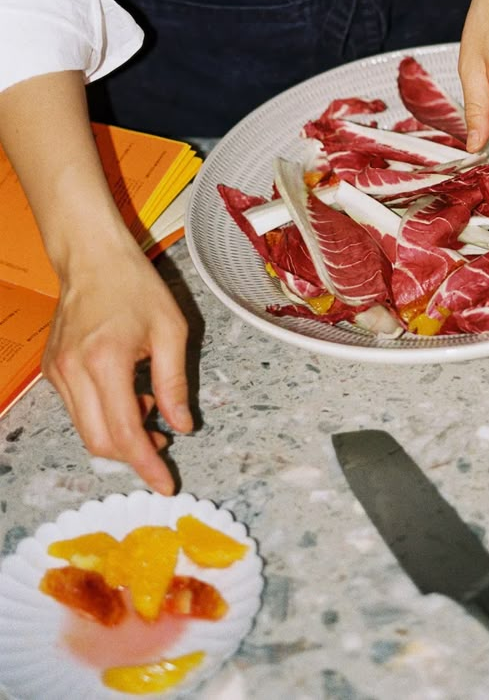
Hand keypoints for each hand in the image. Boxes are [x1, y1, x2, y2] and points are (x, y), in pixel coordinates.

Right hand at [42, 236, 191, 493]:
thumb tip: (182, 426)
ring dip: (120, 433)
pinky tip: (127, 392)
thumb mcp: (170, 330)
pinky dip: (104, 415)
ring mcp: (58, 373)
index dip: (146, 465)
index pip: (124, 433)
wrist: (91, 257)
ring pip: (86, 430)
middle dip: (133, 455)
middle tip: (163, 444)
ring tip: (148, 404)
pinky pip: (78, 410)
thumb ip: (175, 382)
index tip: (166, 484)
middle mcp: (74, 373)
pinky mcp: (52, 370)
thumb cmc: (135, 286)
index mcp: (106, 362)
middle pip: (99, 442)